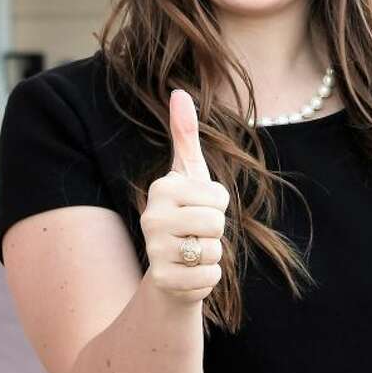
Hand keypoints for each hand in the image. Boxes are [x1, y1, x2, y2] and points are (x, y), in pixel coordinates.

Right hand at [139, 89, 229, 303]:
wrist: (171, 269)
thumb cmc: (186, 214)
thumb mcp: (188, 174)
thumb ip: (185, 134)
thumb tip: (179, 91)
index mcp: (162, 189)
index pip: (219, 197)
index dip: (218, 206)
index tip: (199, 208)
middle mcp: (151, 217)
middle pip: (216, 223)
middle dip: (216, 232)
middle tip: (197, 233)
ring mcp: (154, 250)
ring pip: (214, 251)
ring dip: (212, 256)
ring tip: (193, 253)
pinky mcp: (163, 281)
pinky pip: (209, 277)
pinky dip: (208, 278)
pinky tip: (190, 273)